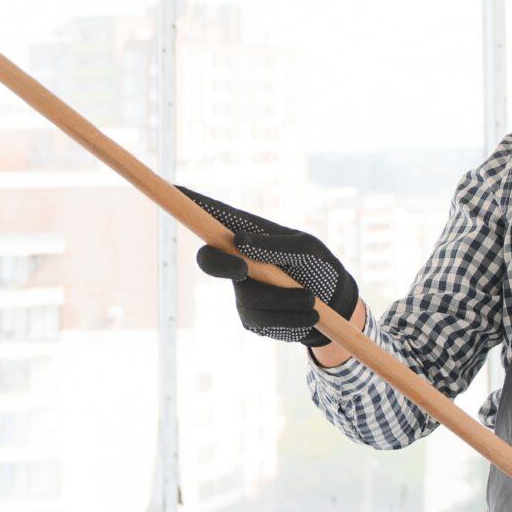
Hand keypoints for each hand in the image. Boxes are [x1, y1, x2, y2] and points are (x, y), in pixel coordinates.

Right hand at [177, 184, 359, 345]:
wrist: (336, 305)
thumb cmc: (320, 266)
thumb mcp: (307, 249)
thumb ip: (275, 245)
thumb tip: (238, 241)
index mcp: (250, 235)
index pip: (214, 217)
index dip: (191, 204)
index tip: (175, 189)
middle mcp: (238, 261)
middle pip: (208, 260)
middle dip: (222, 265)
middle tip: (243, 269)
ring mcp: (242, 291)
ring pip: (249, 298)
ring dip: (285, 301)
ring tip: (311, 301)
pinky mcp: (251, 319)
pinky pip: (262, 322)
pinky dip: (290, 319)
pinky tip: (309, 315)